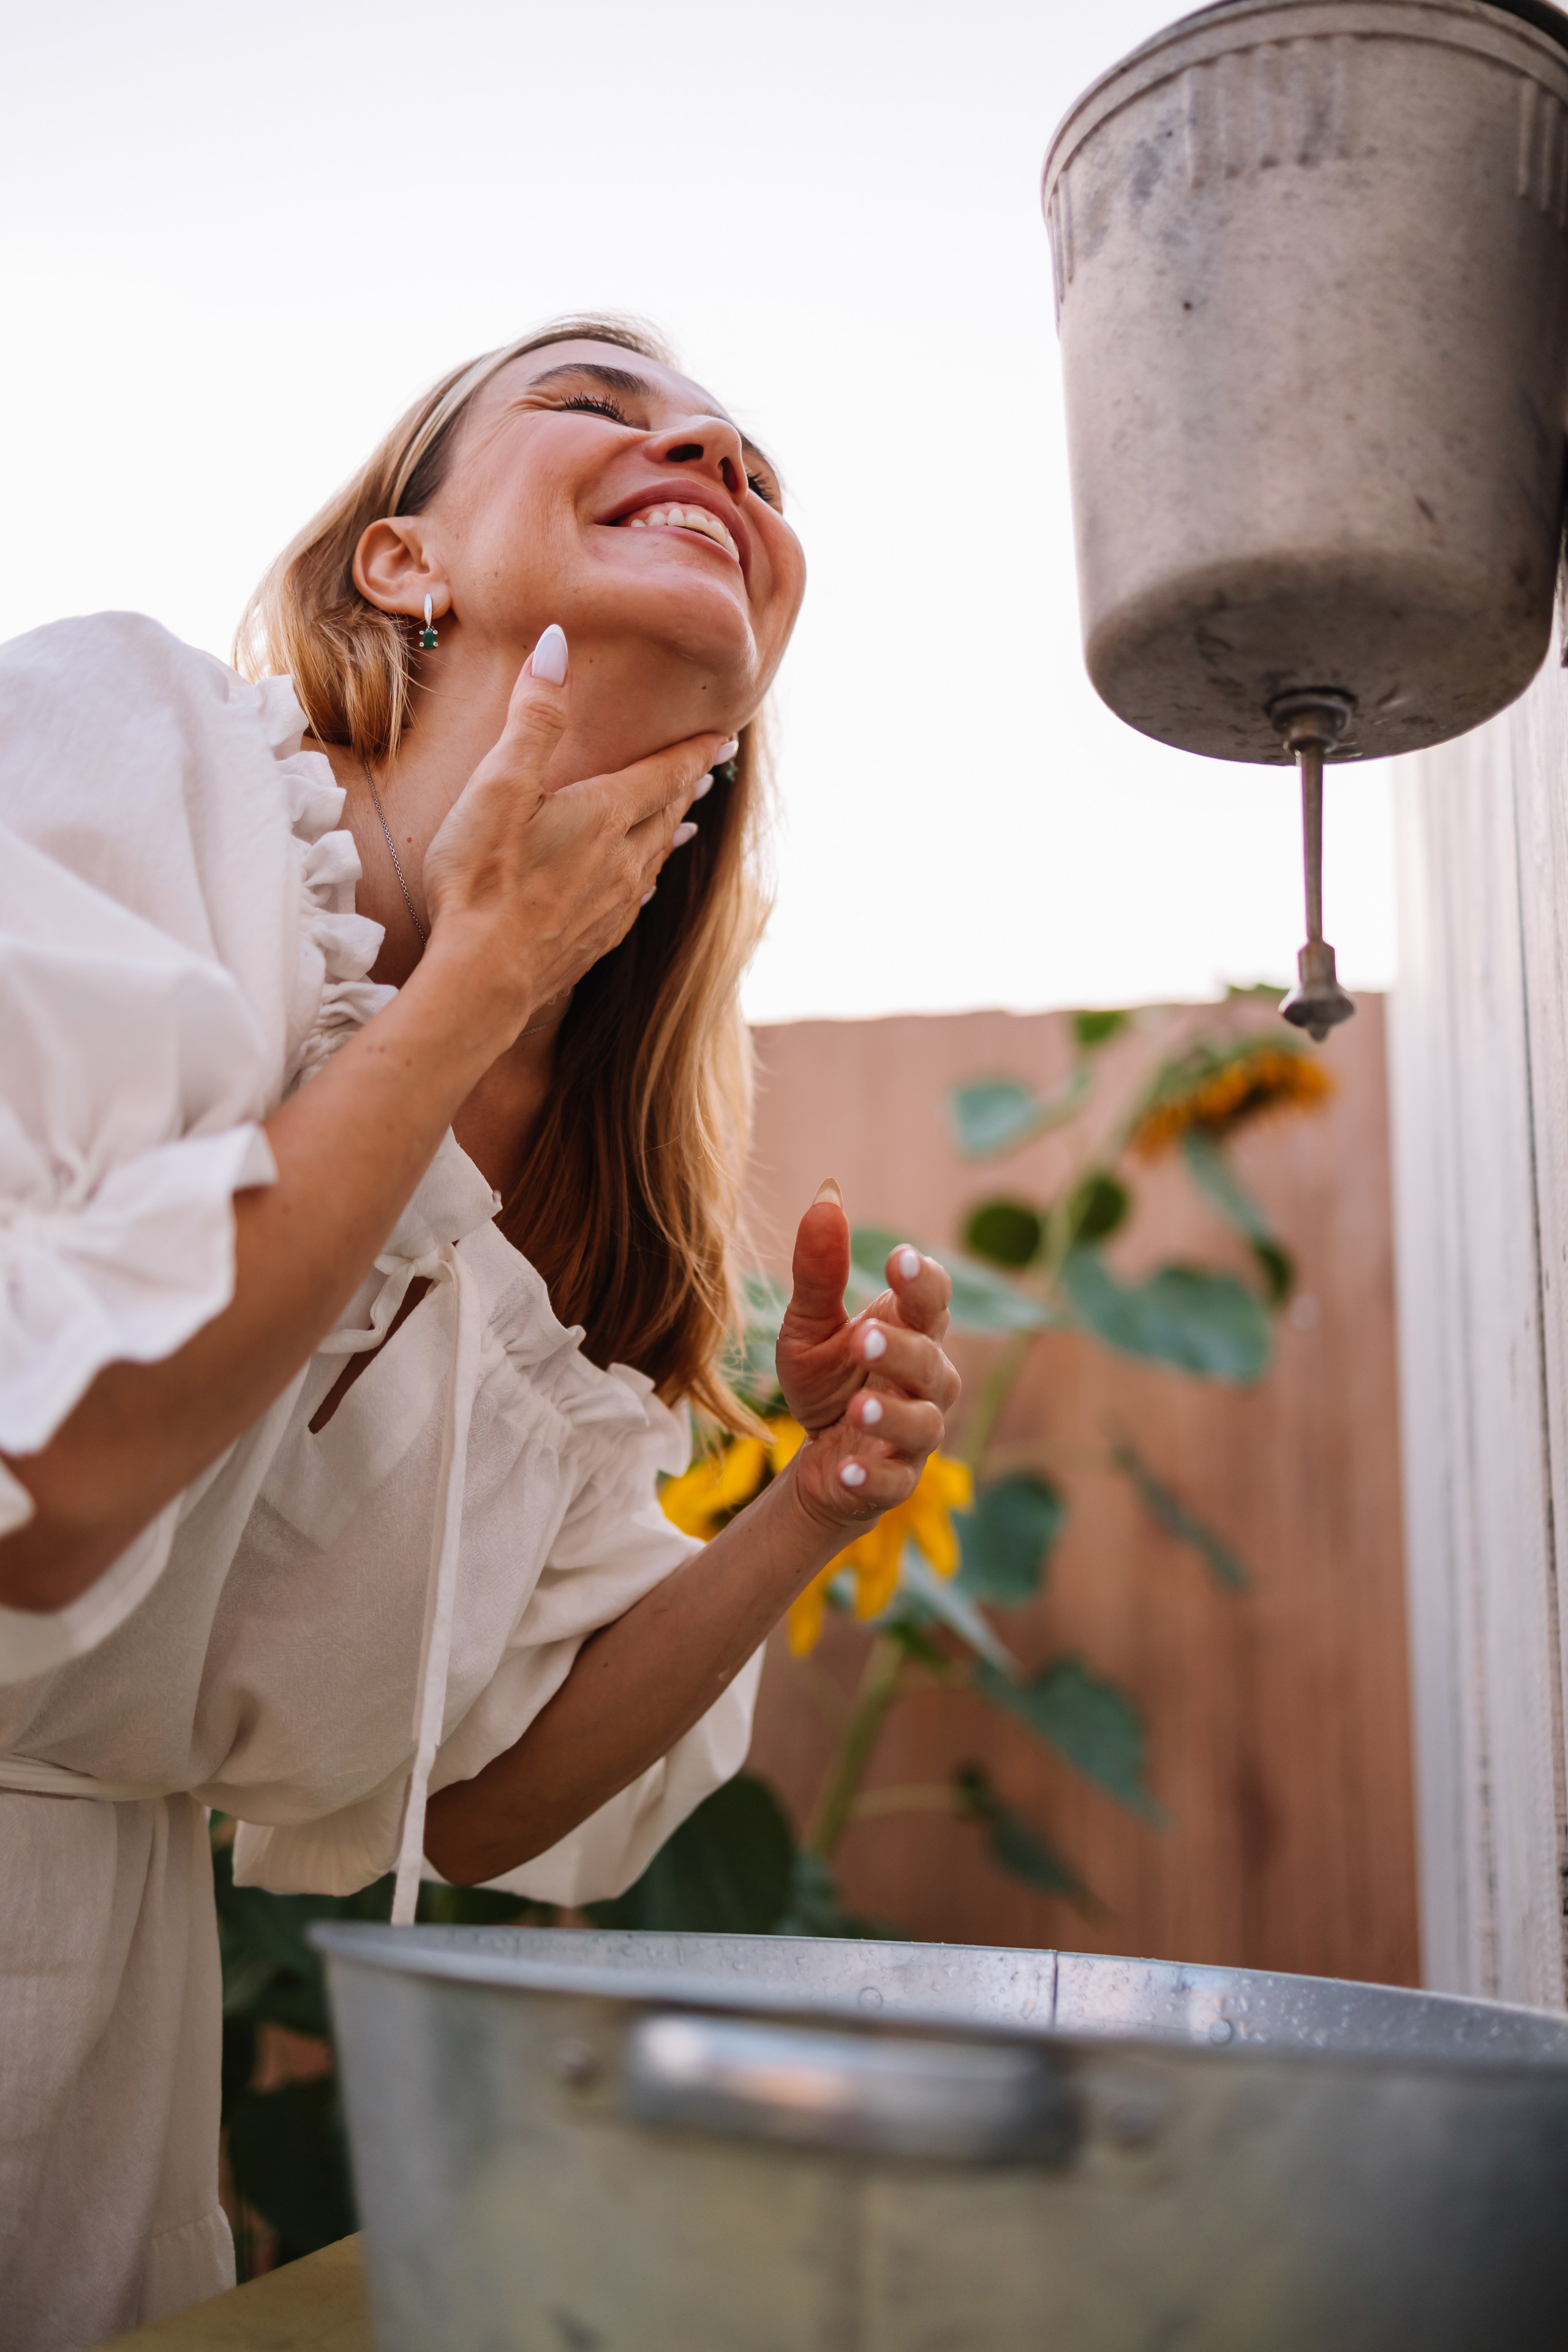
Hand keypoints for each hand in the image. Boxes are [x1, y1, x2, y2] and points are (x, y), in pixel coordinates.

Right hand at [420, 625, 728, 1031]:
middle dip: (687, 787)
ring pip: (655, 858)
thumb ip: (535, 715)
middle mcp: (623, 860)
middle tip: (709, 770)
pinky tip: (642, 887)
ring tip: (686, 823)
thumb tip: (557, 643)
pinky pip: (634, 900)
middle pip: (666, 814)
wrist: (482, 978)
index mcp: (606, 814)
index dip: (695, 751)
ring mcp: (613, 906)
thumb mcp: (501, 782)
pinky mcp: (594, 942)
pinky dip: (645, 880)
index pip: (665, 772)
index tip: (726, 735)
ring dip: (671, 833)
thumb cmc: (483, 876)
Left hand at [775, 1184, 960, 1533]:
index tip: (898, 1258)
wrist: (822, 1459)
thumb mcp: (809, 1325)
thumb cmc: (829, 1379)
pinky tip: (845, 1469)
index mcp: (910, 1332)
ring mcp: (915, 1435)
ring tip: (858, 1404)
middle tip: (865, 1336)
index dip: (923, 1281)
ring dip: (892, 1414)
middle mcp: (925, 1381)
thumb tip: (826, 1195)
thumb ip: (818, 1272)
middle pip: (932, 1362)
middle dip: (903, 1349)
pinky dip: (873, 1476)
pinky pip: (894, 1481)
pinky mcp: (895, 1481)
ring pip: (923, 1424)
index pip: (932, 1301)